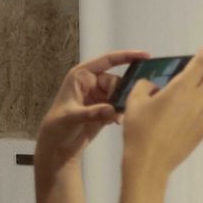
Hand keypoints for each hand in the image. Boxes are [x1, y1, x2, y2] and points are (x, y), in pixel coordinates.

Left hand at [34, 49, 148, 170]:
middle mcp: (92, 83)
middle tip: (122, 107)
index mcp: (82, 76)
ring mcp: (99, 96)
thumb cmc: (56, 126)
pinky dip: (121, 113)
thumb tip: (112, 110)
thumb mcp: (71, 117)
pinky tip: (116, 122)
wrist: (57, 146)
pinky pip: (120, 106)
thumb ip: (92, 113)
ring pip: (120, 94)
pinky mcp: (105, 109)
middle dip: (122, 92)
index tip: (145, 56)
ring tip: (118, 118)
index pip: (107, 61)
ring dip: (122, 104)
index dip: (126, 56)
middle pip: (116, 81)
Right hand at [120, 47, 202, 176]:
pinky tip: (187, 115)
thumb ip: (145, 86)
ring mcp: (202, 119)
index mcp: (181, 89)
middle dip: (202, 74)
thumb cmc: (139, 131)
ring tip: (189, 97)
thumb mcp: (134, 101)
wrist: (149, 163)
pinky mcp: (202, 133)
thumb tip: (153, 86)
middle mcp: (196, 101)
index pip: (198, 66)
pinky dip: (202, 109)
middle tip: (190, 77)